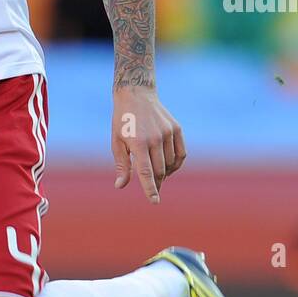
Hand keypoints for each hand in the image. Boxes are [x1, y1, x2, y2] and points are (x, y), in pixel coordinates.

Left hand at [111, 86, 185, 202]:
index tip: (154, 201)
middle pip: (159, 170)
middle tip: (153, 189)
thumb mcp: (116, 142)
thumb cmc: (122, 121)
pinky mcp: (176, 129)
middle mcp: (156, 138)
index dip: (150, 189)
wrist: (136, 95)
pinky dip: (176, 164)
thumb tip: (120, 186)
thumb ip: (122, 165)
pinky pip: (181, 153)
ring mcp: (168, 133)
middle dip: (156, 183)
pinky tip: (169, 166)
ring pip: (171, 163)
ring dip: (165, 173)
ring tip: (157, 173)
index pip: (146, 173)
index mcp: (138, 143)